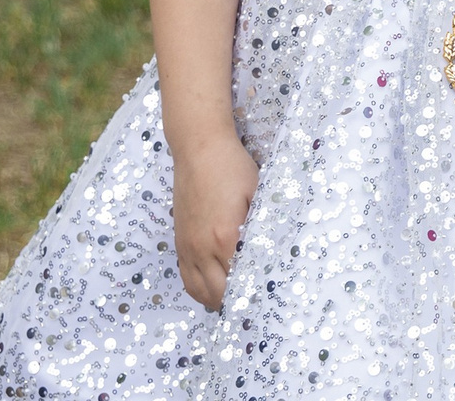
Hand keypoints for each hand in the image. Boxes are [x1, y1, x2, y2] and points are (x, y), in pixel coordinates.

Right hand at [171, 131, 258, 310]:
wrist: (198, 150)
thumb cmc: (233, 168)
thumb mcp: (258, 194)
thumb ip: (264, 225)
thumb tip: (274, 251)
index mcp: (224, 237)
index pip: (239, 280)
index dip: (253, 293)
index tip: (267, 300)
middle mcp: (201, 248)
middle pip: (217, 293)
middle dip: (236, 302)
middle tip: (255, 305)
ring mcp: (186, 247)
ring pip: (198, 290)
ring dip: (216, 300)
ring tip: (236, 302)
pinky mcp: (179, 242)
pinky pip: (186, 277)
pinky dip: (199, 289)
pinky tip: (214, 288)